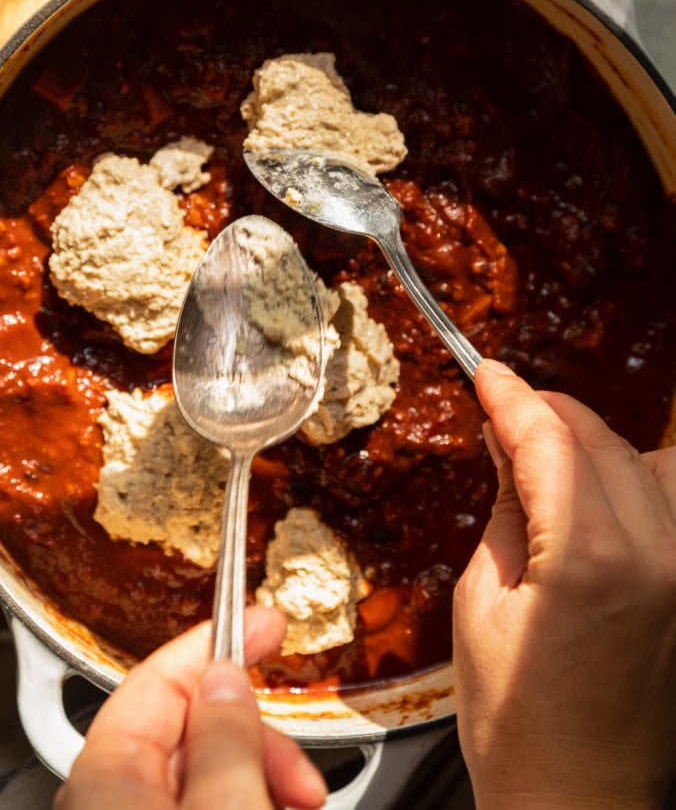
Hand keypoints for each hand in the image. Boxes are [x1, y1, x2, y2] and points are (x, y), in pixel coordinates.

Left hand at [54, 606, 326, 809]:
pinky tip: (277, 809)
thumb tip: (226, 675)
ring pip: (204, 774)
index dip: (220, 640)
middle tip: (300, 768)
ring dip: (259, 776)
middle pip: (190, 729)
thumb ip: (226, 738)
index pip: (160, 677)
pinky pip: (204, 804)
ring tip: (298, 800)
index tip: (267, 620)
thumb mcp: (225, 807)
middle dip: (256, 738)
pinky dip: (246, 801)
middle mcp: (108, 798)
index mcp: (107, 776)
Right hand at [453, 359, 675, 809]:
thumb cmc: (516, 721)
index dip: (511, 397)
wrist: (580, 800)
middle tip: (501, 407)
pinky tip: (596, 491)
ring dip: (594, 441)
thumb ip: (506, 510)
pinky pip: (672, 499)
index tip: (484, 371)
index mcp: (589, 558)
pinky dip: (634, 476)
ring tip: (545, 453)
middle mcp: (658, 553)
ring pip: (649, 458)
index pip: (550, 440)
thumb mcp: (482, 604)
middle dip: (547, 412)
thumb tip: (505, 446)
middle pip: (602, 438)